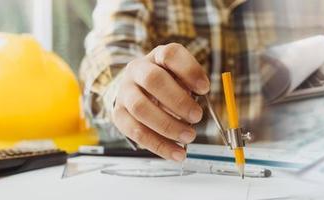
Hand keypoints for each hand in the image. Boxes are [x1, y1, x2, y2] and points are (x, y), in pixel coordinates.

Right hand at [112, 43, 209, 160]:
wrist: (137, 90)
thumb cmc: (168, 85)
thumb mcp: (182, 79)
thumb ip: (191, 87)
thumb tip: (199, 103)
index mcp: (157, 57)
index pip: (170, 55)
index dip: (189, 71)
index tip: (205, 89)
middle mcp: (137, 70)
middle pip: (153, 80)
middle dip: (178, 101)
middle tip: (197, 117)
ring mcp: (124, 91)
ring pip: (140, 108)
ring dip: (168, 125)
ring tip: (189, 136)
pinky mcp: (118, 114)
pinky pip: (136, 132)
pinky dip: (159, 145)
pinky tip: (177, 153)